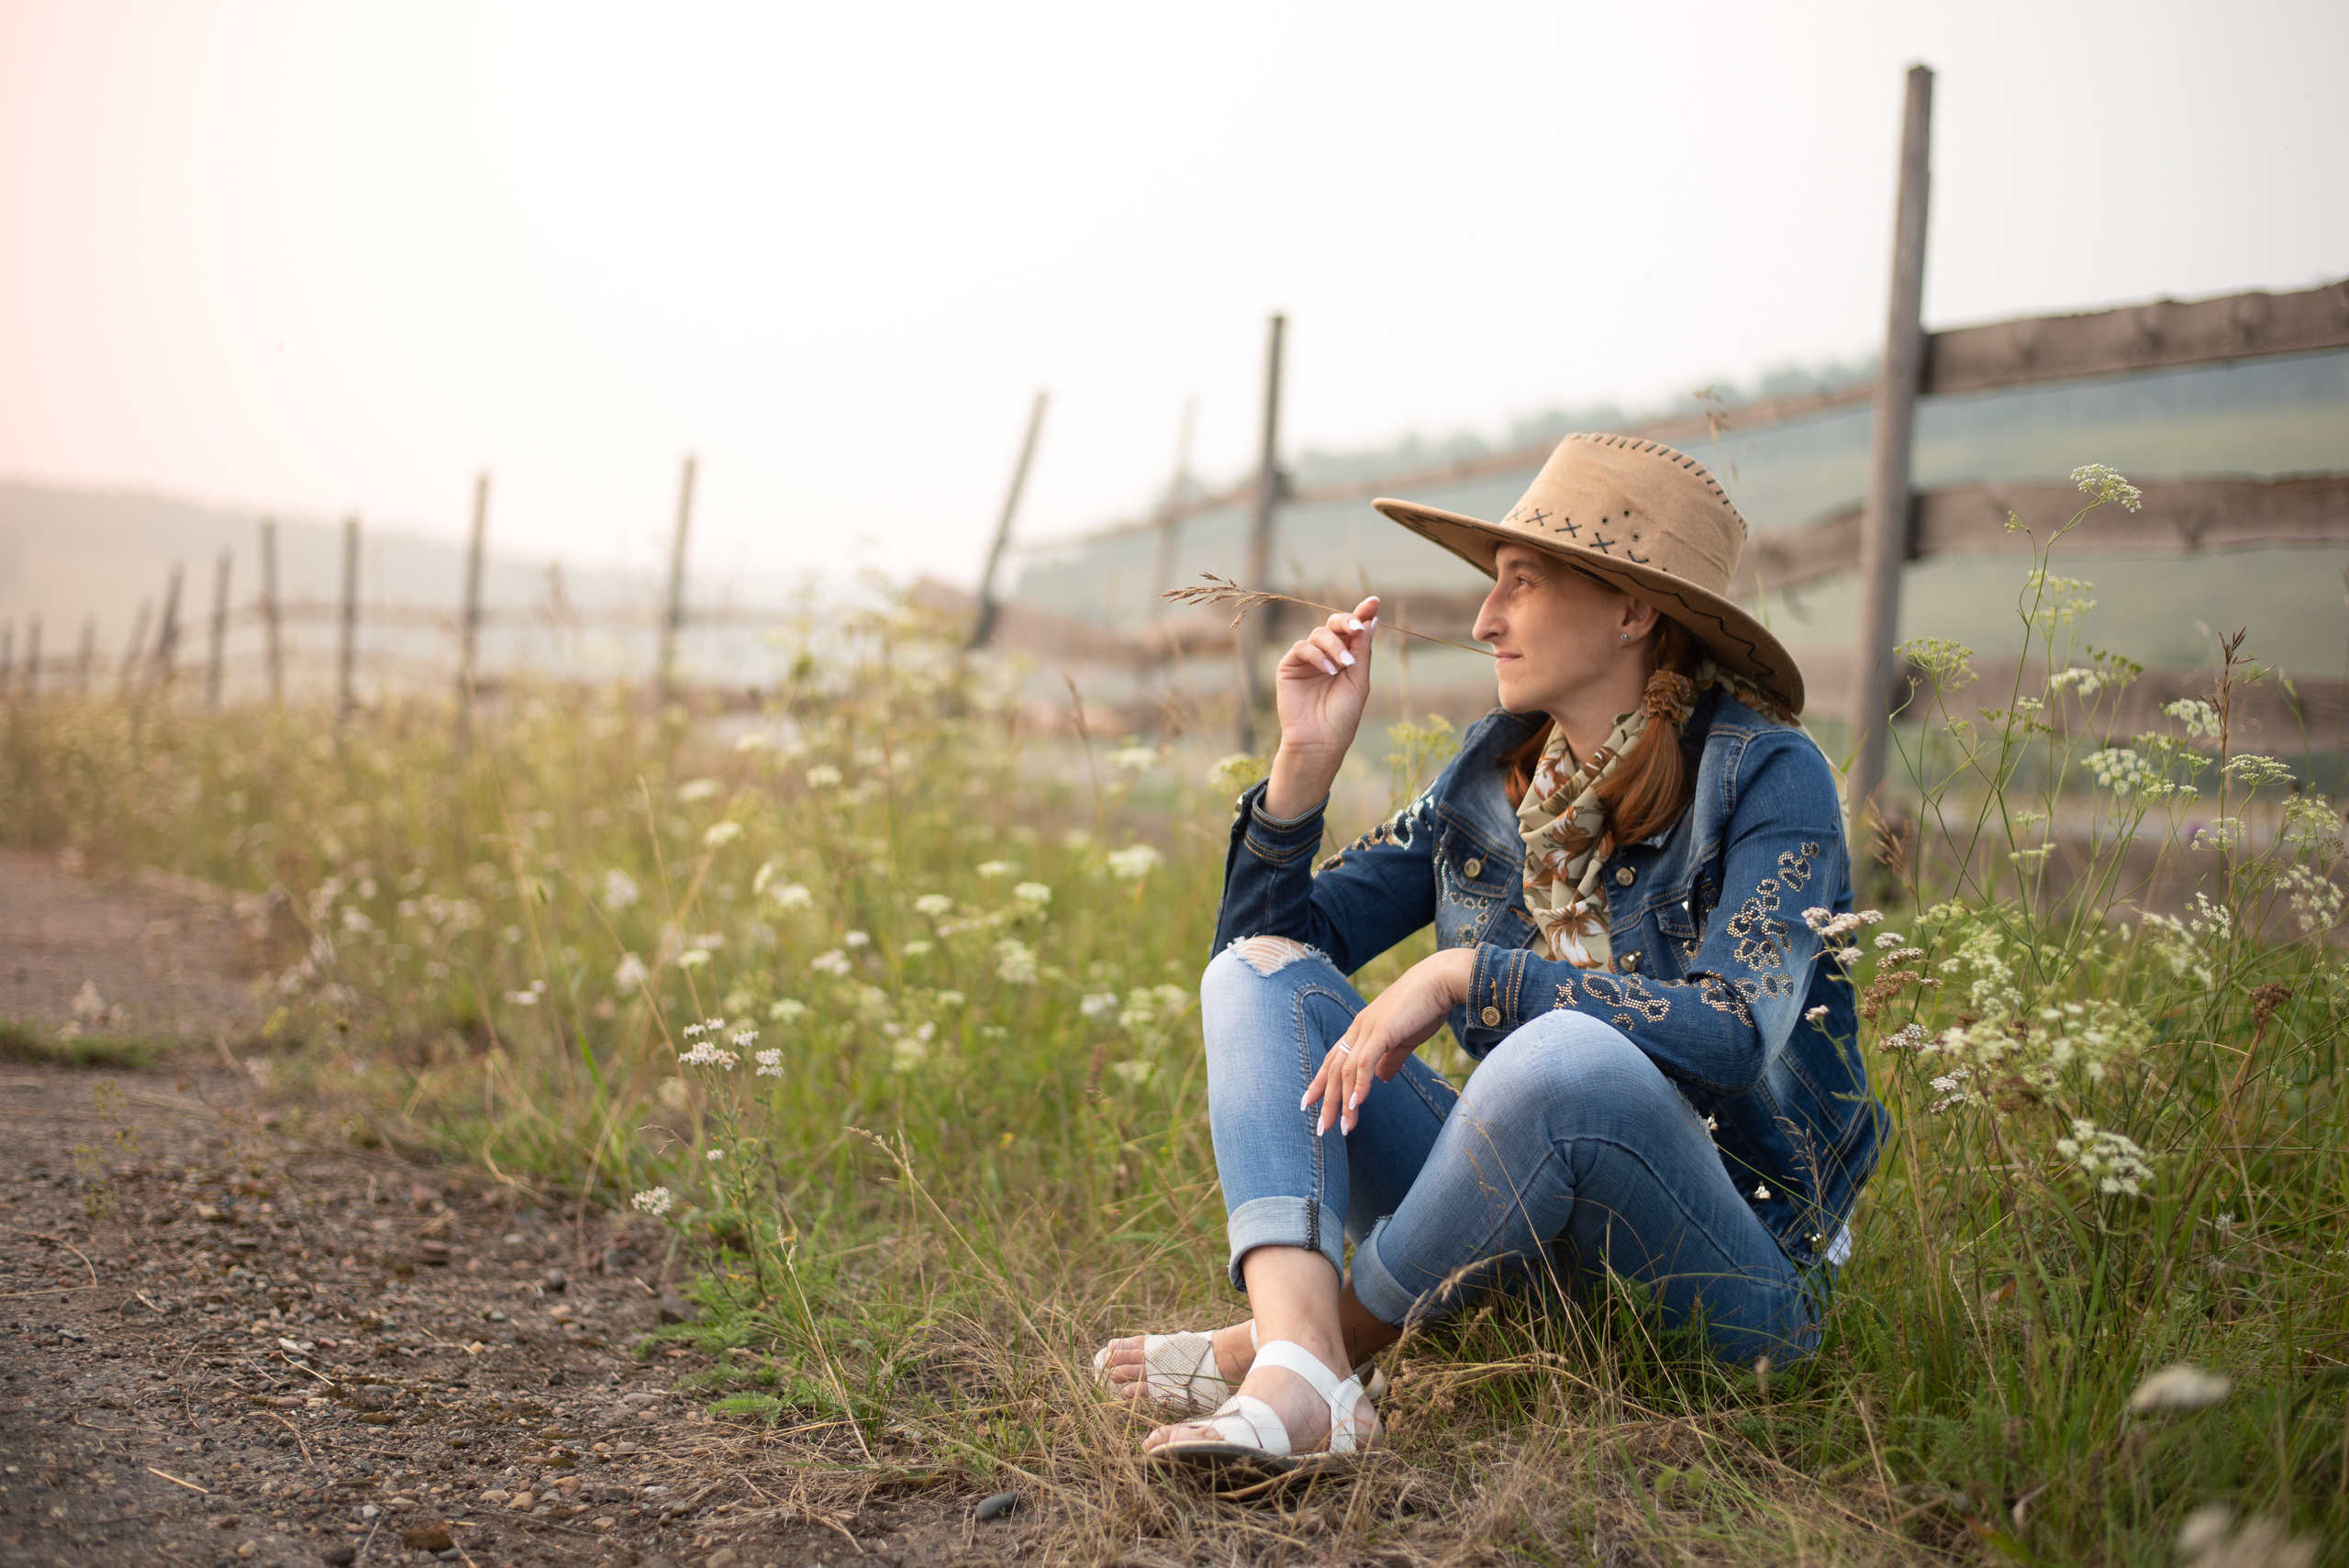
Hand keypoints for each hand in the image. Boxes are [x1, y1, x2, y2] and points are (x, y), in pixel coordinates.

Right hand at [1263, 595, 1377, 818]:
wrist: (1320, 740)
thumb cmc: (1343, 714)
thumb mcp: (1359, 680)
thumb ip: (1362, 650)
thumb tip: (1372, 619)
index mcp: (1346, 656)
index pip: (1353, 629)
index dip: (1363, 612)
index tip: (1375, 601)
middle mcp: (1326, 654)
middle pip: (1335, 624)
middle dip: (1347, 621)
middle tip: (1357, 628)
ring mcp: (1307, 659)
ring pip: (1319, 633)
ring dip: (1335, 646)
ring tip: (1344, 666)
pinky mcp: (1289, 666)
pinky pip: (1302, 647)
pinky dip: (1317, 655)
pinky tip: (1329, 671)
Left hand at [1303, 947, 1474, 1135]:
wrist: (1441, 980)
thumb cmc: (1426, 1007)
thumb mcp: (1405, 1038)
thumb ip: (1391, 1058)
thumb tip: (1381, 1079)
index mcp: (1361, 1029)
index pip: (1333, 1059)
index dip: (1320, 1082)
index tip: (1309, 1104)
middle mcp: (1358, 1028)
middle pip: (1334, 1069)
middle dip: (1326, 1101)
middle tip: (1321, 1129)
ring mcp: (1368, 1029)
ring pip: (1347, 1071)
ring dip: (1343, 1102)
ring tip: (1343, 1128)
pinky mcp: (1382, 1031)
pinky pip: (1364, 1062)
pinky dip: (1359, 1085)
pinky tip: (1356, 1105)